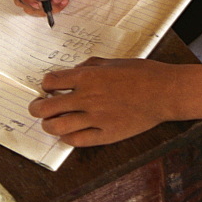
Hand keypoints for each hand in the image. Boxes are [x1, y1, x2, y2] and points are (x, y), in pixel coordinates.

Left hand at [28, 57, 168, 144]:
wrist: (164, 92)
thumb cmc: (143, 74)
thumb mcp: (115, 61)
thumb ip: (92, 64)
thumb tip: (76, 69)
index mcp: (88, 77)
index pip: (51, 82)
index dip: (45, 85)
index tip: (48, 88)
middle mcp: (87, 98)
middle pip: (46, 107)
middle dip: (37, 107)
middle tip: (38, 107)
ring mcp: (94, 118)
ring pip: (56, 127)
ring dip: (48, 124)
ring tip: (50, 122)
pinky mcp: (105, 135)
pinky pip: (76, 140)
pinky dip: (67, 137)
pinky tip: (69, 133)